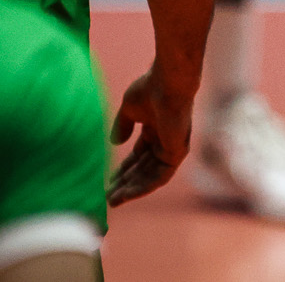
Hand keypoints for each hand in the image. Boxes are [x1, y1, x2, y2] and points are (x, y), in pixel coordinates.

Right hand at [108, 65, 194, 205]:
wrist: (167, 83)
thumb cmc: (149, 89)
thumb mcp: (129, 109)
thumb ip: (123, 126)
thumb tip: (115, 143)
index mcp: (155, 129)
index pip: (138, 156)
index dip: (123, 169)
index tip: (107, 181)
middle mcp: (165, 141)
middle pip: (143, 169)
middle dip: (125, 183)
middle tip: (107, 197)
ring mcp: (172, 148)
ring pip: (150, 176)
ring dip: (131, 189)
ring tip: (113, 201)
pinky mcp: (177, 154)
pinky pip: (160, 177)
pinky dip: (143, 187)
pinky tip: (127, 195)